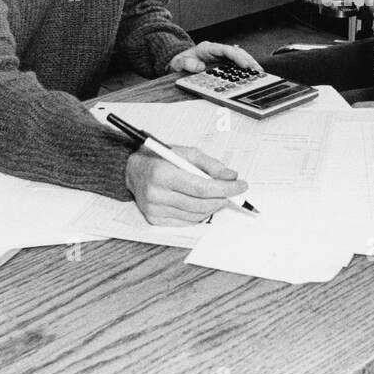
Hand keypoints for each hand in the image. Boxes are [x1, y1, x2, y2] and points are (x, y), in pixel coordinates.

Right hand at [125, 146, 248, 225]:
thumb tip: (231, 177)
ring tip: (220, 196)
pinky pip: (186, 221)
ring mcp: (154, 210)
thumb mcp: (185, 152)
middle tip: (235, 192)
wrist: (132, 170)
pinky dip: (200, 213)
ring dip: (213, 206)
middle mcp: (156, 194)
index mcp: (162, 174)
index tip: (241, 186)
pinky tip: (204, 204)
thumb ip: (210, 164)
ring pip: (195, 215)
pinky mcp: (154, 219)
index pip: (201, 187)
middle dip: (223, 198)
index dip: (225, 188)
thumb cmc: (159, 158)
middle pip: (200, 204)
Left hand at [168, 40, 260, 73]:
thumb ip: (187, 64)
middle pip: (236, 52)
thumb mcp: (178, 62)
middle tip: (257, 69)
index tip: (244, 64)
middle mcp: (216, 51)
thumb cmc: (180, 61)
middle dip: (248, 60)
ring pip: (238, 57)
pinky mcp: (222, 63)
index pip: (225, 50)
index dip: (236, 56)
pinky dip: (244, 69)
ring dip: (249, 64)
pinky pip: (235, 65)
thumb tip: (199, 66)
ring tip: (259, 73)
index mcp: (208, 48)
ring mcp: (220, 57)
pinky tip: (251, 75)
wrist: (178, 63)